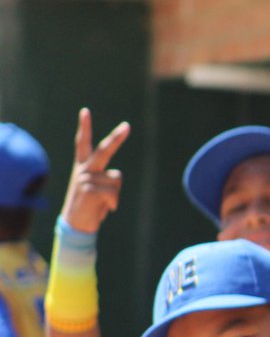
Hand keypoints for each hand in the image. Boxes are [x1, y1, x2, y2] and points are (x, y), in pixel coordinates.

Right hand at [60, 107, 129, 233]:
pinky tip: (103, 209)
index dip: (84, 127)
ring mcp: (84, 178)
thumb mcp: (99, 190)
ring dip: (115, 195)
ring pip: (117, 179)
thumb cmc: (91, 207)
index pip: (83, 143)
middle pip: (103, 151)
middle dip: (116, 138)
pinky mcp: (88, 189)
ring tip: (103, 204)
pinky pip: (114, 193)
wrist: (76, 226)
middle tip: (127, 126)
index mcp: (84, 167)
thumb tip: (116, 176)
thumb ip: (106, 178)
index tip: (85, 110)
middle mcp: (83, 169)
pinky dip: (113, 203)